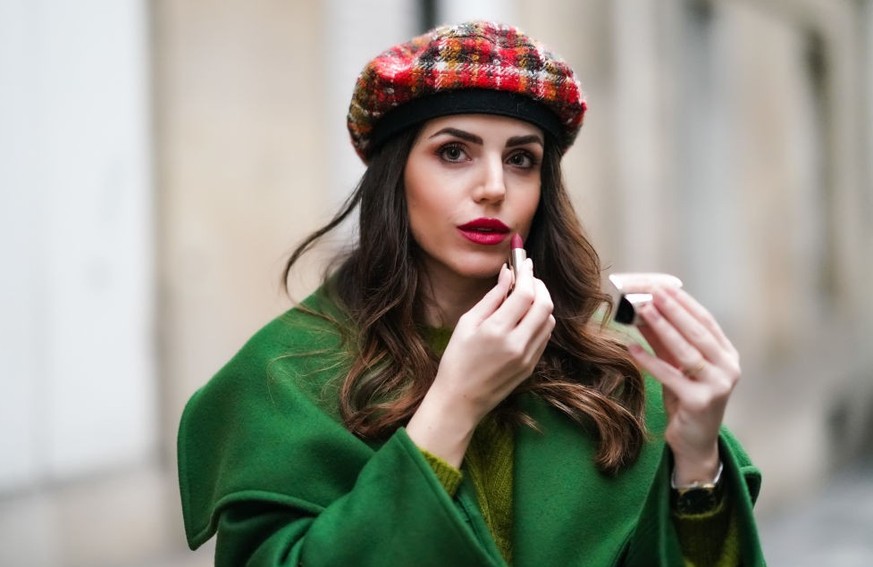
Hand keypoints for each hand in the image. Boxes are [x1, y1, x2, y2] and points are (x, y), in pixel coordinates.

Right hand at [406, 259, 554, 465]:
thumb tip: (507, 274)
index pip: (525, 294)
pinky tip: (526, 317)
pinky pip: (544, 336)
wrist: (461, 400)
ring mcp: (528, 357)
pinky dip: (540, 321)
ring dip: (542, 303)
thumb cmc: (457, 360)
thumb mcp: (467, 323)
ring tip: (526, 297)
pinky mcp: (531, 366)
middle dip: (539, 286)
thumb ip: (491, 298)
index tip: (524, 263)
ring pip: (549, 320)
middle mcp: (517, 343)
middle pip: (544, 305)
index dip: (528, 274)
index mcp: (497, 330)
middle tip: (528, 278)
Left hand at [627, 286, 739, 484]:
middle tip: (652, 291)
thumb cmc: (686, 400)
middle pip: (698, 332)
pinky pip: (671, 376)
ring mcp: (717, 386)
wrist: (695, 443)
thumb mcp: (678, 366)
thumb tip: (643, 310)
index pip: (706, 322)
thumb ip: (665, 341)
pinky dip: (650, 361)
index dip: (684, 303)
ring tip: (643, 310)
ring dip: (662, 328)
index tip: (664, 286)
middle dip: (673, 309)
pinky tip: (632, 348)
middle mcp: (728, 368)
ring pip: (686, 351)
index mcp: (727, 355)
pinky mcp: (700, 403)